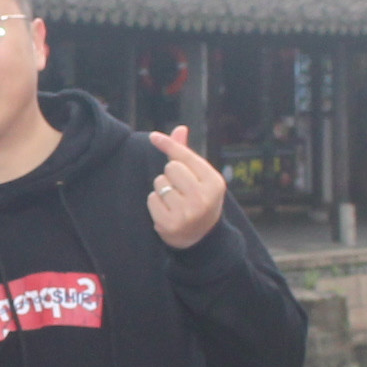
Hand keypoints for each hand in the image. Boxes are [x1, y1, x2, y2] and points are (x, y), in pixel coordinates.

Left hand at [146, 126, 226, 248]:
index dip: (169, 145)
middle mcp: (203, 198)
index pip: (185, 157)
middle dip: (171, 175)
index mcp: (214, 182)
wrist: (201, 238)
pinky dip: (155, 203)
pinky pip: (151, 199)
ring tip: (176, 202)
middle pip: (171, 168)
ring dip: (162, 189)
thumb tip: (179, 128)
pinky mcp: (170, 224)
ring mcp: (187, 213)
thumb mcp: (201, 177)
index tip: (153, 137)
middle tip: (181, 190)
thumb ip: (187, 154)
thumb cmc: (200, 200)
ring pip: (160, 183)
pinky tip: (168, 212)